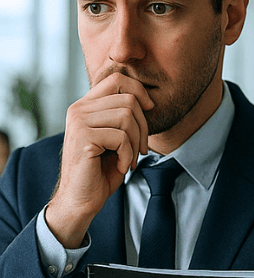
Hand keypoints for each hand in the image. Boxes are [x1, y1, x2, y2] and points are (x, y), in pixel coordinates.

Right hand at [46, 73, 153, 248]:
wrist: (82, 198)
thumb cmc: (102, 169)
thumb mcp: (115, 138)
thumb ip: (122, 116)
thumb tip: (146, 100)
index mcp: (86, 105)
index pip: (117, 79)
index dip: (140, 91)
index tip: (150, 109)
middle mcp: (79, 109)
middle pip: (129, 100)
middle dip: (144, 127)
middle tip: (140, 149)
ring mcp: (79, 121)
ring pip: (127, 117)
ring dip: (136, 143)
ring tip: (128, 159)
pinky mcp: (83, 137)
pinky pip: (121, 137)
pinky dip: (128, 155)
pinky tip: (120, 166)